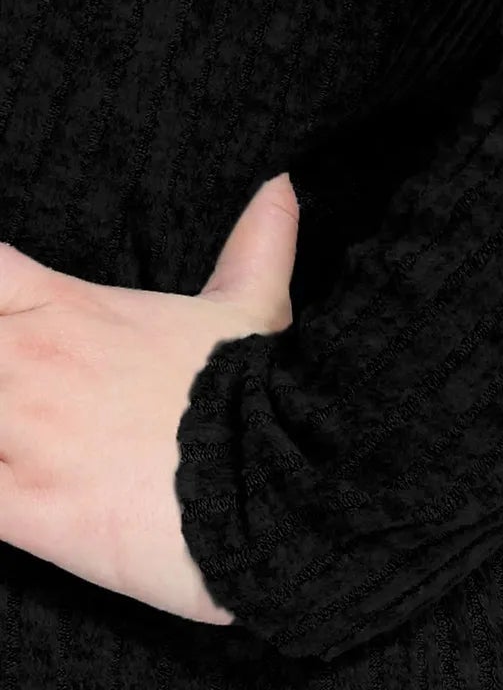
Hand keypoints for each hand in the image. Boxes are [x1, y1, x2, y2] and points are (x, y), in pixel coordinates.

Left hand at [0, 171, 298, 624]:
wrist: (265, 479)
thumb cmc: (250, 394)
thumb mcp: (254, 306)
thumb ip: (255, 243)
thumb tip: (282, 185)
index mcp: (70, 309)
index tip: (7, 315)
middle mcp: (31, 361)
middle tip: (15, 386)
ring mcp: (18, 433)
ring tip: (11, 441)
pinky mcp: (18, 509)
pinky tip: (7, 490)